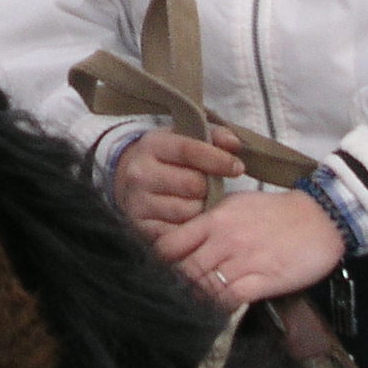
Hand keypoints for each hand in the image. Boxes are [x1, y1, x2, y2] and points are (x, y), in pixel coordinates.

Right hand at [112, 126, 244, 236]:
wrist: (129, 181)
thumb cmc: (168, 159)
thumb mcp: (185, 138)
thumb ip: (214, 135)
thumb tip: (235, 143)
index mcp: (152, 145)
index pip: (189, 150)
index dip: (218, 159)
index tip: (238, 167)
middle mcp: (140, 173)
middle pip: (193, 184)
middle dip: (209, 187)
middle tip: (208, 186)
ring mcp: (138, 202)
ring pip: (189, 210)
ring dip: (201, 208)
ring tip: (196, 201)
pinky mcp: (142, 227)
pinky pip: (180, 232)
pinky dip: (190, 226)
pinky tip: (189, 217)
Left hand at [152, 187, 345, 308]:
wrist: (321, 218)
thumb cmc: (276, 212)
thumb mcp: (236, 206)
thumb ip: (210, 223)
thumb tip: (186, 239)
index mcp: (214, 220)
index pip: (169, 244)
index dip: (159, 262)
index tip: (159, 271)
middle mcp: (223, 241)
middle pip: (182, 270)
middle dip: (174, 285)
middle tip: (172, 296)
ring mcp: (242, 261)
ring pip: (202, 287)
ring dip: (195, 299)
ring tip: (192, 305)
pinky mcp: (263, 281)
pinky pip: (229, 300)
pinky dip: (219, 307)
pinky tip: (217, 310)